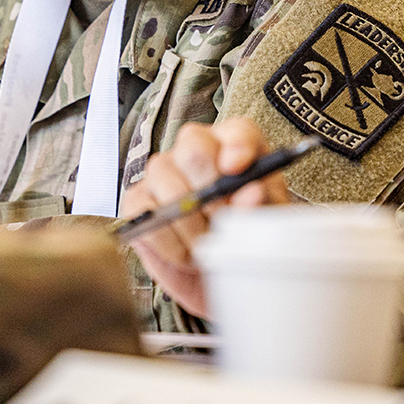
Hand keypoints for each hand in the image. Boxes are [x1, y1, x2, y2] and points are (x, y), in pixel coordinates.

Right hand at [120, 119, 290, 319]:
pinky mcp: (138, 201)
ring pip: (169, 185)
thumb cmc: (245, 236)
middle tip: (224, 222)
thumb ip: (262, 205)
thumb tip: (253, 192)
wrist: (219, 273)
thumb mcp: (266, 221)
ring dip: (193, 226)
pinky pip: (147, 215)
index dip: (237, 147)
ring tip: (207, 244)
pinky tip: (185, 252)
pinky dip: (170, 243)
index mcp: (235, 145)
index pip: (235, 131)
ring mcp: (162, 172)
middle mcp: (195, 149)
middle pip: (194, 149)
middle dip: (212, 194)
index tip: (238, 169)